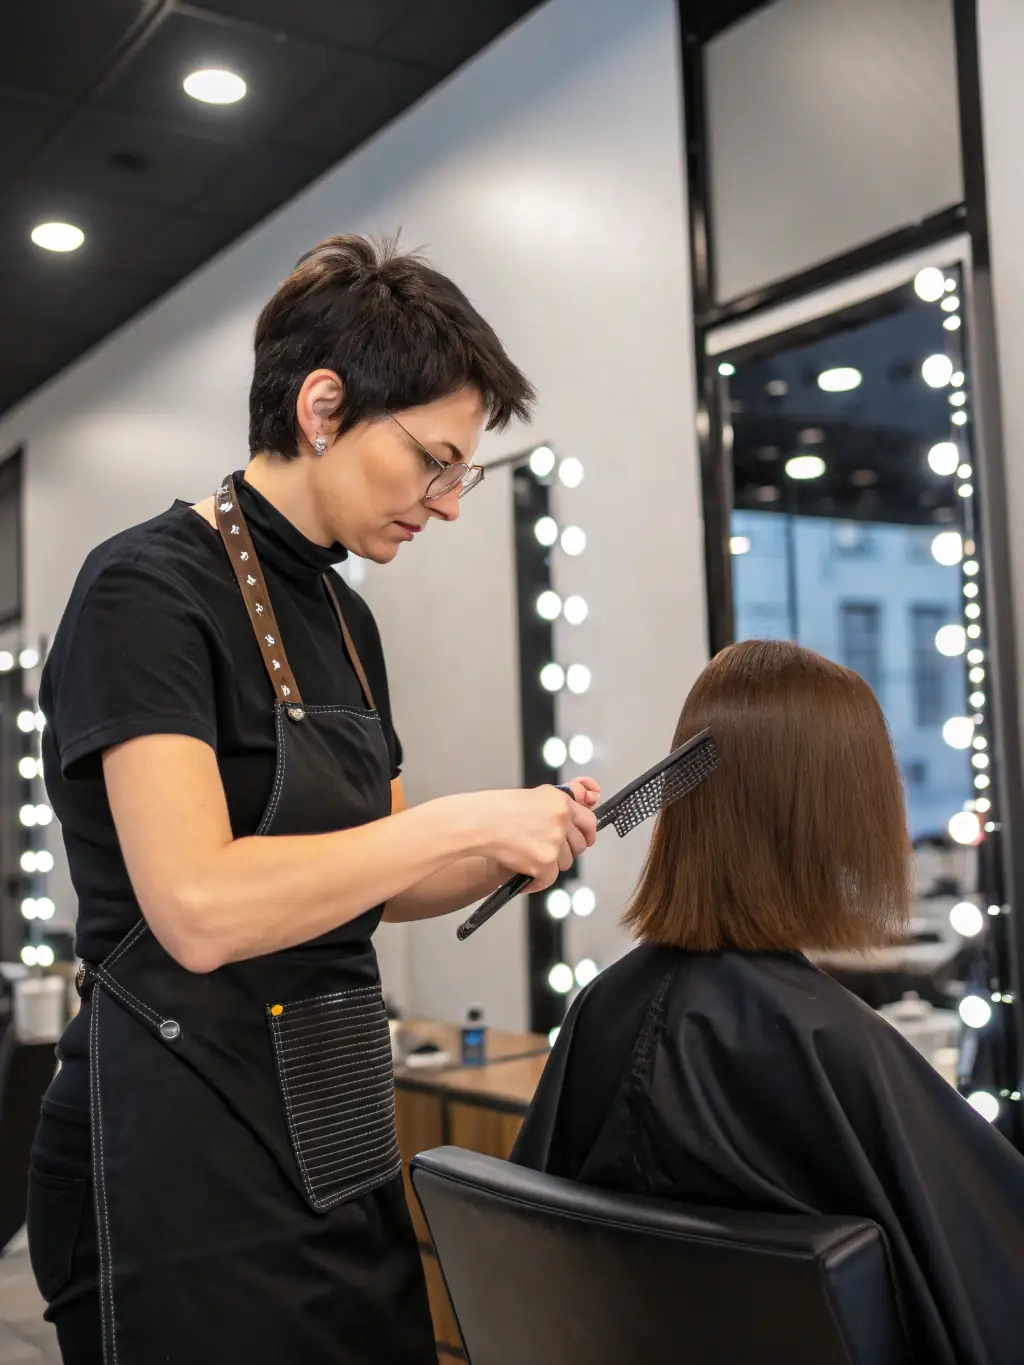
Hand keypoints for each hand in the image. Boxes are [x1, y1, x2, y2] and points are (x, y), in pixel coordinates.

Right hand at [461, 782, 596, 892]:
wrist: (479, 823)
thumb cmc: (497, 809)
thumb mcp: (533, 798)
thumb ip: (555, 807)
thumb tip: (570, 821)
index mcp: (561, 802)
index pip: (589, 821)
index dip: (587, 834)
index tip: (585, 840)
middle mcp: (562, 821)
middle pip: (578, 846)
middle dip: (566, 851)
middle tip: (548, 851)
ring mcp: (555, 843)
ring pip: (565, 863)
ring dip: (549, 865)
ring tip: (528, 856)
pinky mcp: (544, 863)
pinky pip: (549, 879)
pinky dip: (537, 882)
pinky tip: (527, 877)